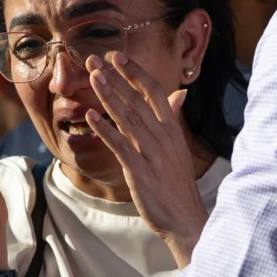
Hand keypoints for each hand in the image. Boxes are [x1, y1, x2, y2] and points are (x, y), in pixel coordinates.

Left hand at [84, 53, 208, 263]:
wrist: (186, 219)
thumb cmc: (178, 184)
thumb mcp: (179, 148)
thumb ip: (174, 119)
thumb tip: (180, 94)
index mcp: (172, 130)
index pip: (155, 92)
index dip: (135, 73)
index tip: (117, 57)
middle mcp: (163, 138)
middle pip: (137, 101)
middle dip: (115, 78)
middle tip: (94, 59)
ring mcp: (152, 155)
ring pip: (127, 119)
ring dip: (108, 96)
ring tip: (92, 77)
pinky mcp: (140, 172)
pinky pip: (120, 146)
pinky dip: (105, 130)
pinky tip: (91, 116)